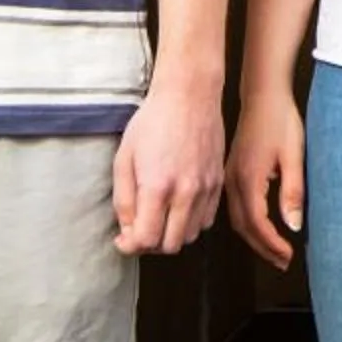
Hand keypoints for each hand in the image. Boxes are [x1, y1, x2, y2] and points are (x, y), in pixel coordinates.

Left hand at [114, 79, 225, 254]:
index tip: (123, 239)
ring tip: (159, 218)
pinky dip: (191, 223)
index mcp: (157, 187)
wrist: (189, 94)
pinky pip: (207, 220)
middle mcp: (185, 192)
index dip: (129, 246)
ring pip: (190, 236)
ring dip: (171, 235)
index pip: (146, 240)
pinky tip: (178, 207)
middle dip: (150, 244)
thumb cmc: (152, 121)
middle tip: (139, 229)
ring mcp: (205, 188)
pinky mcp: (218, 182)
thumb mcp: (124, 159)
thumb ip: (123, 200)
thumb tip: (127, 231)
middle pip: (169, 245)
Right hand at [225, 91, 304, 270]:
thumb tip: (293, 225)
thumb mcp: (293, 155)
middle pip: (244, 227)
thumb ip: (293, 192)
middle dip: (263, 248)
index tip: (288, 256)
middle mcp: (234, 182)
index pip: (258, 224)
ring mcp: (229, 177)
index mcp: (249, 179)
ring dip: (255, 239)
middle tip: (282, 262)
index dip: (272, 244)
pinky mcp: (230, 173)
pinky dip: (247, 224)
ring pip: (237, 220)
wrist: (262, 95)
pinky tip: (259, 228)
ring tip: (274, 251)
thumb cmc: (280, 120)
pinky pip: (235, 207)